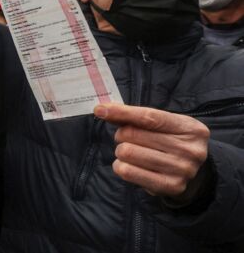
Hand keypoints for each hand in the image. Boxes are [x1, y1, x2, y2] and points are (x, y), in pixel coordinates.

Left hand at [95, 103, 209, 200]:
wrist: (197, 174)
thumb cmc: (171, 142)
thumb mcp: (162, 125)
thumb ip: (134, 116)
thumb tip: (102, 110)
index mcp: (189, 128)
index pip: (149, 117)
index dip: (122, 113)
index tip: (100, 110)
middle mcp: (189, 149)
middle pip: (134, 135)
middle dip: (122, 135)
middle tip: (128, 139)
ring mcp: (182, 169)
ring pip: (128, 153)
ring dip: (121, 152)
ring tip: (131, 153)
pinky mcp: (171, 186)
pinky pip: (128, 172)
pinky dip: (121, 167)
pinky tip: (128, 165)